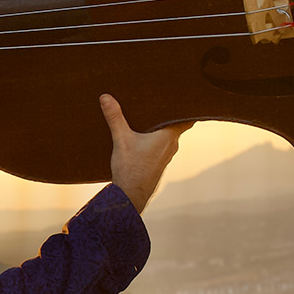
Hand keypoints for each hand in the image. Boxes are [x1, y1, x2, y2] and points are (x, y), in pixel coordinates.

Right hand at [100, 95, 190, 211]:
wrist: (130, 197)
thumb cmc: (130, 169)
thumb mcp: (121, 140)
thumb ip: (115, 117)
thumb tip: (105, 97)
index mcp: (169, 136)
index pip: (187, 117)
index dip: (187, 107)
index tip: (183, 96)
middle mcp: (172, 145)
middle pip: (176, 125)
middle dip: (169, 114)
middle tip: (160, 99)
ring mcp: (167, 156)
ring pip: (168, 136)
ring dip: (161, 127)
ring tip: (150, 115)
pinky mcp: (159, 163)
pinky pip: (162, 145)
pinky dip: (156, 138)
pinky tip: (144, 136)